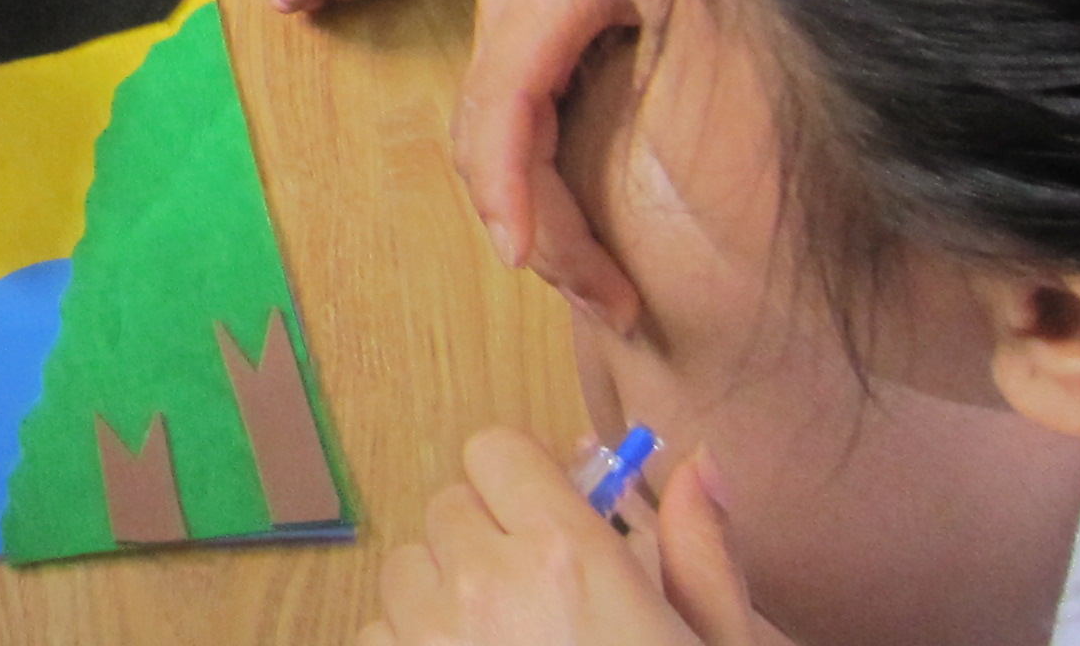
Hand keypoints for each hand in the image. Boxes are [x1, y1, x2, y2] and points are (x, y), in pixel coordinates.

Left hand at [358, 430, 786, 645]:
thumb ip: (702, 553)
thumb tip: (694, 463)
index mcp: (569, 557)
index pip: (496, 451)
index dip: (525, 482)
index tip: (553, 518)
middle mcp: (484, 585)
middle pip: (447, 509)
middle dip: (488, 540)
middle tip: (540, 600)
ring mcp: (428, 639)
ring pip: (405, 571)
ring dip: (443, 597)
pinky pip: (377, 636)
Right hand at [452, 0, 644, 333]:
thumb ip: (679, 42)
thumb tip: (641, 124)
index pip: (506, 99)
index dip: (508, 184)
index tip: (525, 259)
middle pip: (494, 131)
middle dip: (541, 232)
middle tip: (613, 307)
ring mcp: (526, 16)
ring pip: (499, 139)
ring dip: (543, 224)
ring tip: (611, 295)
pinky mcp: (547, 38)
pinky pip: (524, 127)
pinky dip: (547, 194)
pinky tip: (592, 245)